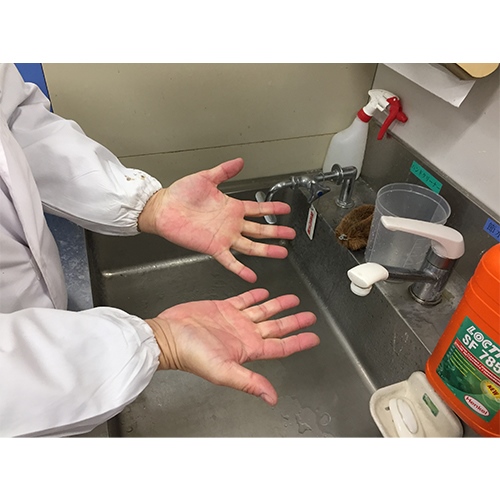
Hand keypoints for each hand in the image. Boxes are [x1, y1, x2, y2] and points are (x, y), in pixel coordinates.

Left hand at [137, 158, 295, 282]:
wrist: (163, 208)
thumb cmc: (180, 194)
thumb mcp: (206, 178)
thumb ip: (224, 171)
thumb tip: (239, 162)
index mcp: (231, 207)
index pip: (258, 208)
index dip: (273, 208)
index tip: (286, 209)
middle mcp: (231, 223)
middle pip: (260, 229)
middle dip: (276, 232)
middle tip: (290, 234)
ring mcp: (224, 236)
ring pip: (251, 246)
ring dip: (266, 250)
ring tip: (281, 253)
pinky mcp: (214, 247)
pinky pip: (230, 261)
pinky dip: (240, 269)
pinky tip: (250, 275)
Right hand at [145, 289, 318, 404]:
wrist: (169, 335)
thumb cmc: (191, 355)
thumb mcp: (224, 371)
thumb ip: (249, 382)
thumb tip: (272, 398)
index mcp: (248, 350)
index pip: (281, 346)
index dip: (298, 341)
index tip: (313, 337)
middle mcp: (244, 335)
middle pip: (276, 327)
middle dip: (294, 321)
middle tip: (309, 316)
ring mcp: (235, 321)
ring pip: (263, 311)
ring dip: (278, 305)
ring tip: (292, 300)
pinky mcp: (223, 308)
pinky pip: (244, 300)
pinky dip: (255, 295)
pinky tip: (263, 292)